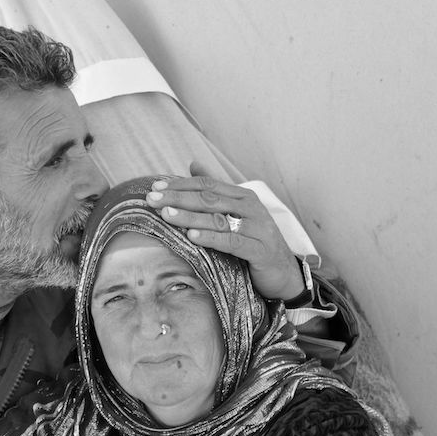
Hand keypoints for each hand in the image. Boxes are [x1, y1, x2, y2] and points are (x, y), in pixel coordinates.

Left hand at [145, 161, 303, 300]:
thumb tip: (193, 164)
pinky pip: (232, 242)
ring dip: (190, 217)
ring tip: (167, 215)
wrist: (284, 272)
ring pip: (218, 219)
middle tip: (152, 199)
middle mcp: (250, 208)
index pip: (207, 185)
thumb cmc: (253, 240)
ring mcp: (257, 228)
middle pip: (209, 199)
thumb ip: (214, 190)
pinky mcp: (260, 250)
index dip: (180, 185)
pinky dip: (212, 238)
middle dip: (178, 198)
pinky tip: (193, 237)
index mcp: (242, 196)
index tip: (155, 187)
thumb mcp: (234, 212)